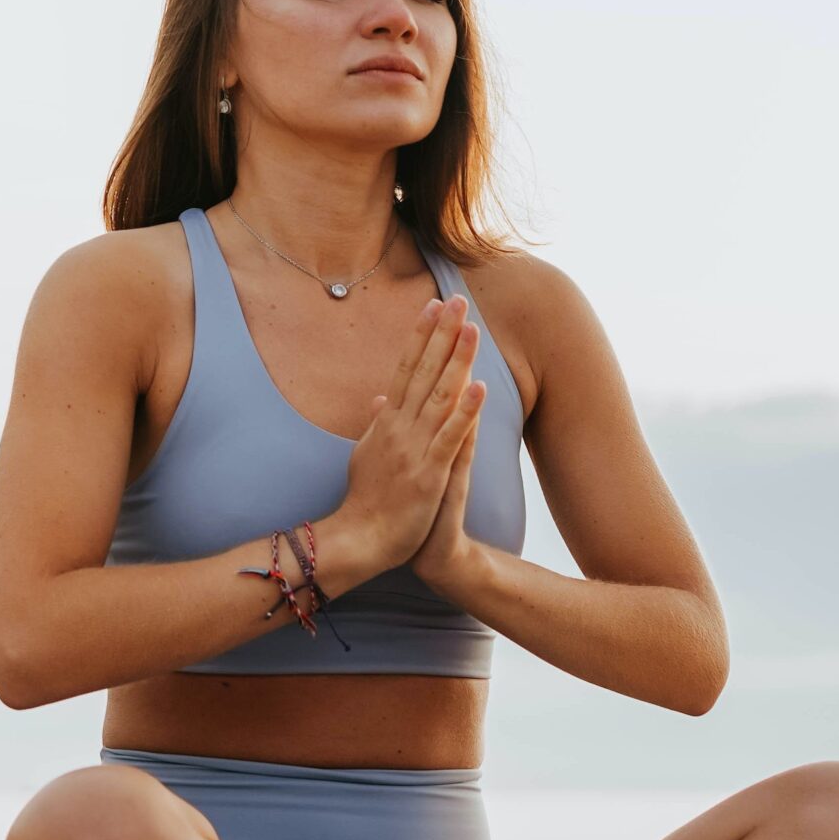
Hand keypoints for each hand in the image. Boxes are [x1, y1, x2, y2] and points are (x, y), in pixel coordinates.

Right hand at [327, 295, 484, 576]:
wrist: (360, 540)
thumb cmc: (366, 501)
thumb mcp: (366, 455)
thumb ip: (376, 425)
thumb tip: (379, 398)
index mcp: (387, 422)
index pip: (405, 368)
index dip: (420, 335)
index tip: (432, 306)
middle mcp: (399, 427)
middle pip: (423, 371)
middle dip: (440, 334)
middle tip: (455, 299)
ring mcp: (414, 448)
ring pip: (439, 395)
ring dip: (456, 360)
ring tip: (472, 329)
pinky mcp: (429, 472)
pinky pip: (450, 437)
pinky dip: (465, 411)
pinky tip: (478, 387)